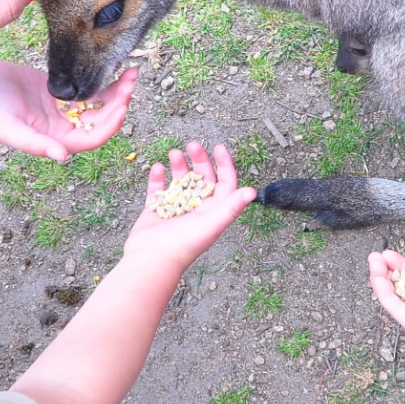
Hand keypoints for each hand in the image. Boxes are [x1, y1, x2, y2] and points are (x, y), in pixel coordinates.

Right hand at [0, 63, 138, 160]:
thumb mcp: (11, 129)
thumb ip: (35, 144)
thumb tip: (62, 157)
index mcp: (59, 142)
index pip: (93, 138)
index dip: (110, 124)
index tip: (123, 105)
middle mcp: (68, 129)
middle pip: (102, 120)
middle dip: (120, 103)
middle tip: (131, 82)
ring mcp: (68, 112)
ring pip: (101, 105)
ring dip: (118, 92)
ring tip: (132, 73)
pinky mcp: (66, 94)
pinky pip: (92, 90)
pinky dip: (106, 82)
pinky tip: (118, 69)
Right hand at [123, 142, 255, 270]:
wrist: (152, 258)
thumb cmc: (184, 244)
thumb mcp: (212, 223)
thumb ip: (231, 206)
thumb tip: (252, 192)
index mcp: (212, 210)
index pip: (224, 183)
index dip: (224, 164)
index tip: (218, 147)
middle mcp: (196, 208)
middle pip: (201, 177)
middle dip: (199, 160)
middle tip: (193, 145)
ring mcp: (175, 208)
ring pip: (179, 180)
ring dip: (178, 165)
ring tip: (174, 153)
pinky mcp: (156, 210)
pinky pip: (157, 189)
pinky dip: (157, 177)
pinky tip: (158, 168)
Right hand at [366, 248, 404, 356]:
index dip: (400, 263)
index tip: (389, 254)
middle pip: (400, 284)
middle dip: (387, 269)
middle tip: (376, 256)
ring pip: (393, 295)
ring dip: (380, 278)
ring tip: (373, 263)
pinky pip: (394, 307)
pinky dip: (383, 292)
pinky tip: (377, 277)